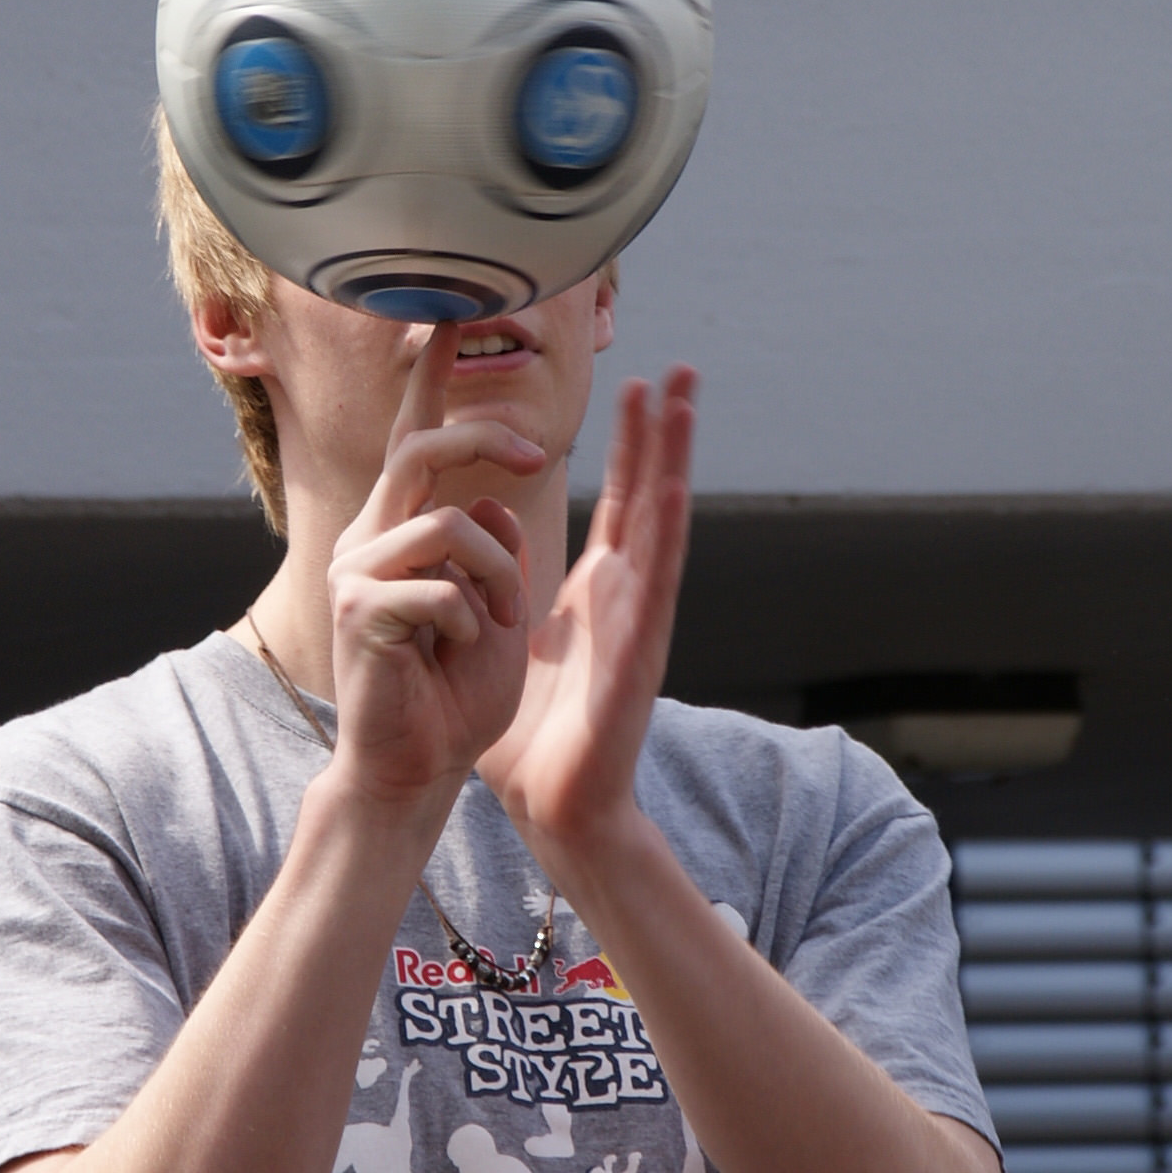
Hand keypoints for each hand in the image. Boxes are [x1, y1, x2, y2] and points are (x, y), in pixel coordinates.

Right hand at [323, 324, 542, 811]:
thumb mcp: (488, 605)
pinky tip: (453, 655)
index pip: (413, 437)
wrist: (413, 767)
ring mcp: (355, 571)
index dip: (431, 377)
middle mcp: (367, 537)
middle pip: (422, 448)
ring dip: (496, 575)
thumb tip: (491, 504)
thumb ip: (488, 546)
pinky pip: (437, 586)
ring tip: (498, 625)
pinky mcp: (357, 612)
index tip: (448, 314)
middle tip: (534, 456)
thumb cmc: (451, 694)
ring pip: (447, 522)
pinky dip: (467, 622)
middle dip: (485, 439)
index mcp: (398, 529)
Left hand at [477, 366, 695, 867]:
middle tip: (680, 367)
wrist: (552, 805)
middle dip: (664, 434)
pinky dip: (664, 540)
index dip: (631, 445)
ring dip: (673, 466)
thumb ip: (506, 581)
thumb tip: (488, 525)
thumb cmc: (534, 732)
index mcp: (601, 592)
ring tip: (683, 405)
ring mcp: (640, 626)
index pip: (621, 502)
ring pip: (662, 530)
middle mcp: (628, 598)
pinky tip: (673, 494)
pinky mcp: (638, 661)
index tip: (639, 383)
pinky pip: (654, 592)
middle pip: (652, 499)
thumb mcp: (510, 637)